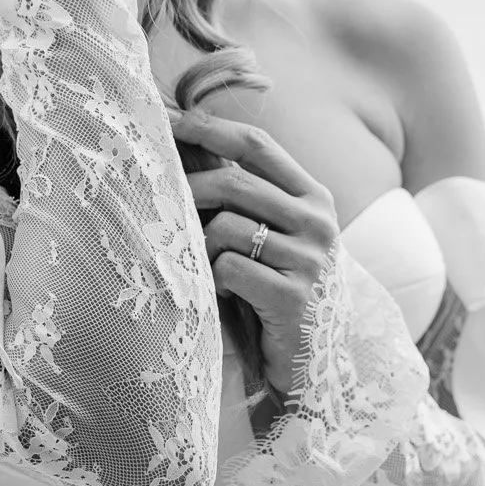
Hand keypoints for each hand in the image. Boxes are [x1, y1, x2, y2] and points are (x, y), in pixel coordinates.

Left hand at [168, 107, 339, 401]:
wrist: (313, 365)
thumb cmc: (280, 292)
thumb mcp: (275, 236)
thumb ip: (245, 196)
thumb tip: (186, 146)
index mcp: (314, 198)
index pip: (257, 145)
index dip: (208, 128)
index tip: (167, 121)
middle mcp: (319, 223)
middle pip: (234, 184)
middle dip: (189, 194)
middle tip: (166, 210)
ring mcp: (310, 261)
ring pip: (225, 228)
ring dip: (203, 249)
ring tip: (214, 270)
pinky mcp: (293, 298)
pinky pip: (228, 269)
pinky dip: (217, 282)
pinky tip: (231, 296)